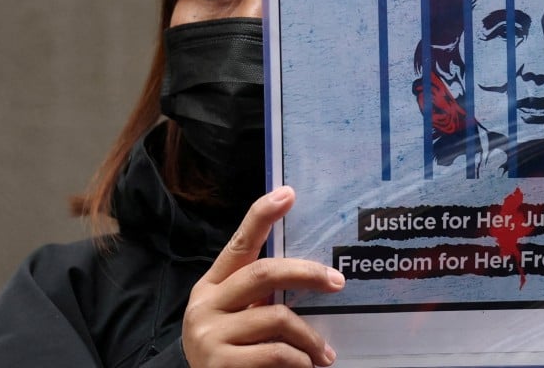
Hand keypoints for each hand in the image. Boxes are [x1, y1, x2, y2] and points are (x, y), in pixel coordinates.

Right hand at [182, 186, 343, 367]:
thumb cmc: (232, 354)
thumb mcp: (238, 319)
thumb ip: (260, 297)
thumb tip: (312, 275)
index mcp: (211, 286)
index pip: (239, 245)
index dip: (262, 216)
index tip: (288, 193)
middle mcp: (205, 305)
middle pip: (264, 273)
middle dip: (307, 273)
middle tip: (337, 282)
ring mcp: (209, 335)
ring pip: (278, 318)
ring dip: (310, 338)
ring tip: (324, 354)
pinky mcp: (221, 365)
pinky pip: (277, 353)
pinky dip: (300, 362)